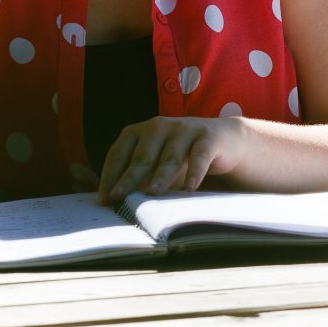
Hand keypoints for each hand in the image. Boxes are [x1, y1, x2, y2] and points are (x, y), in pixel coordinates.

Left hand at [98, 115, 243, 202]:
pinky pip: (200, 155)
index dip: (110, 176)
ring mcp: (183, 130)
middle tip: (119, 197)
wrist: (222, 140)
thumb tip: (106, 200)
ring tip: (152, 193)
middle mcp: (159, 126)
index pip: (119, 153)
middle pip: (142, 157)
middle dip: (129, 178)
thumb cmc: (180, 156)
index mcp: (139, 131)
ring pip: (170, 157)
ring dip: (160, 176)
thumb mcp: (155, 163)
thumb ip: (134, 177)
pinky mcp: (208, 137)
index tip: (105, 198)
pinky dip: (195, 172)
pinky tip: (190, 188)